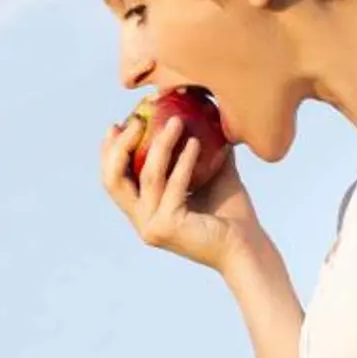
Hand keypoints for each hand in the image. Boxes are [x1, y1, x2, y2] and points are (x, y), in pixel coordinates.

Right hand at [100, 113, 264, 271]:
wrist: (247, 246)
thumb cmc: (231, 214)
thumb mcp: (210, 173)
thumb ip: (199, 148)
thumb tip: (199, 111)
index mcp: (144, 211)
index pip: (114, 180)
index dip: (109, 152)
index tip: (118, 124)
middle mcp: (142, 221)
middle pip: (114, 179)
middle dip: (121, 145)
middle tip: (138, 120)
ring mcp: (152, 226)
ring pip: (148, 176)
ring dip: (161, 144)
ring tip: (177, 121)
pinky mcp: (168, 227)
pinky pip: (174, 185)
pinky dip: (183, 161)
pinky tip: (196, 143)